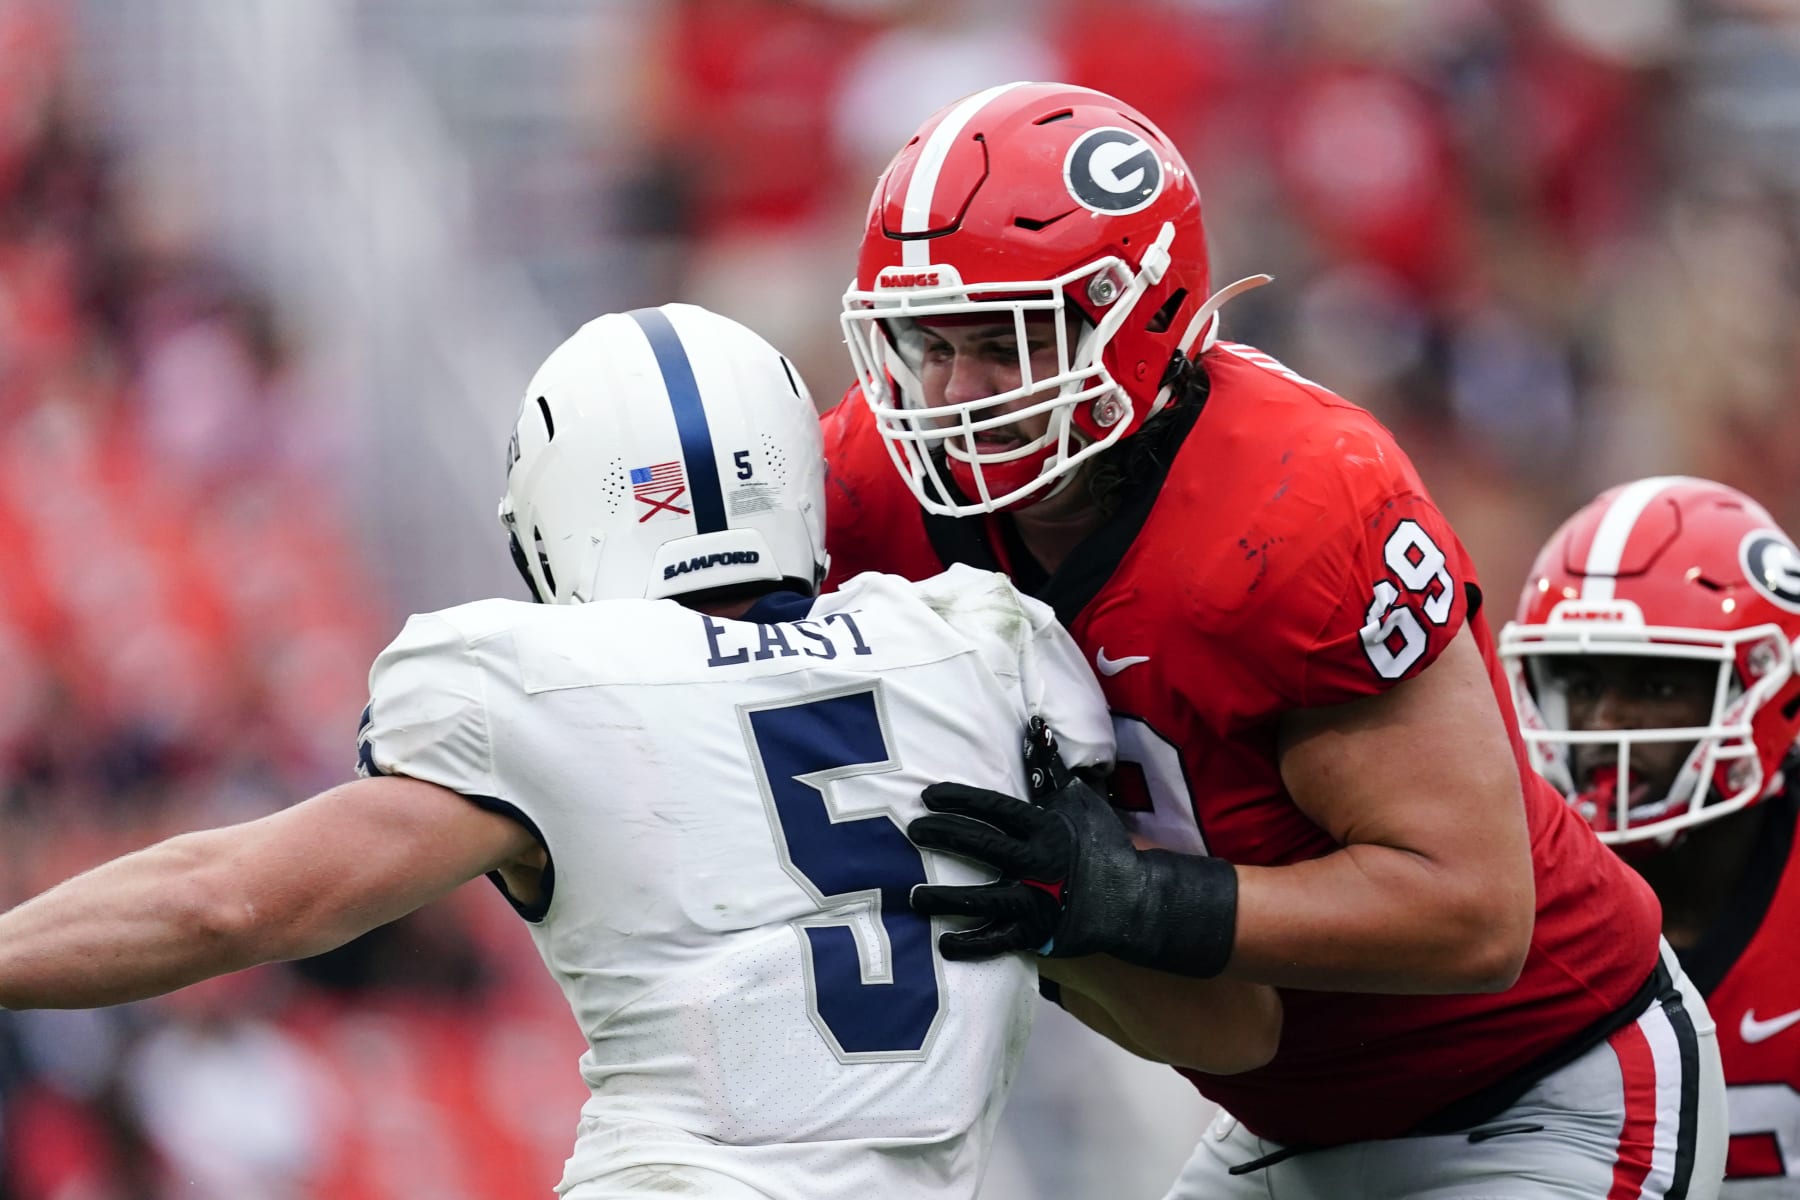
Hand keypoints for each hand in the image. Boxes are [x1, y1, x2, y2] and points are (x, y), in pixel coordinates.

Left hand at [908, 718, 1237, 975]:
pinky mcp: (1036, 934)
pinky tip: (944, 943)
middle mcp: (1036, 862)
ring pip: (979, 899)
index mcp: (1044, 828)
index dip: (958, 799)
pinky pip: (996, 942)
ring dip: (942, 898)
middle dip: (942, 834)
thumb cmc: (1104, 847)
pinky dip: (969, 945)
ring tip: (913, 896)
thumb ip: (1053, 775)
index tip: (928, 795)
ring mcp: (1034, 901)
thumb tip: (1037, 730)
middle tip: (913, 830)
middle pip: (978, 845)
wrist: (1135, 901)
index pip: (993, 809)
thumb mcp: (1083, 804)